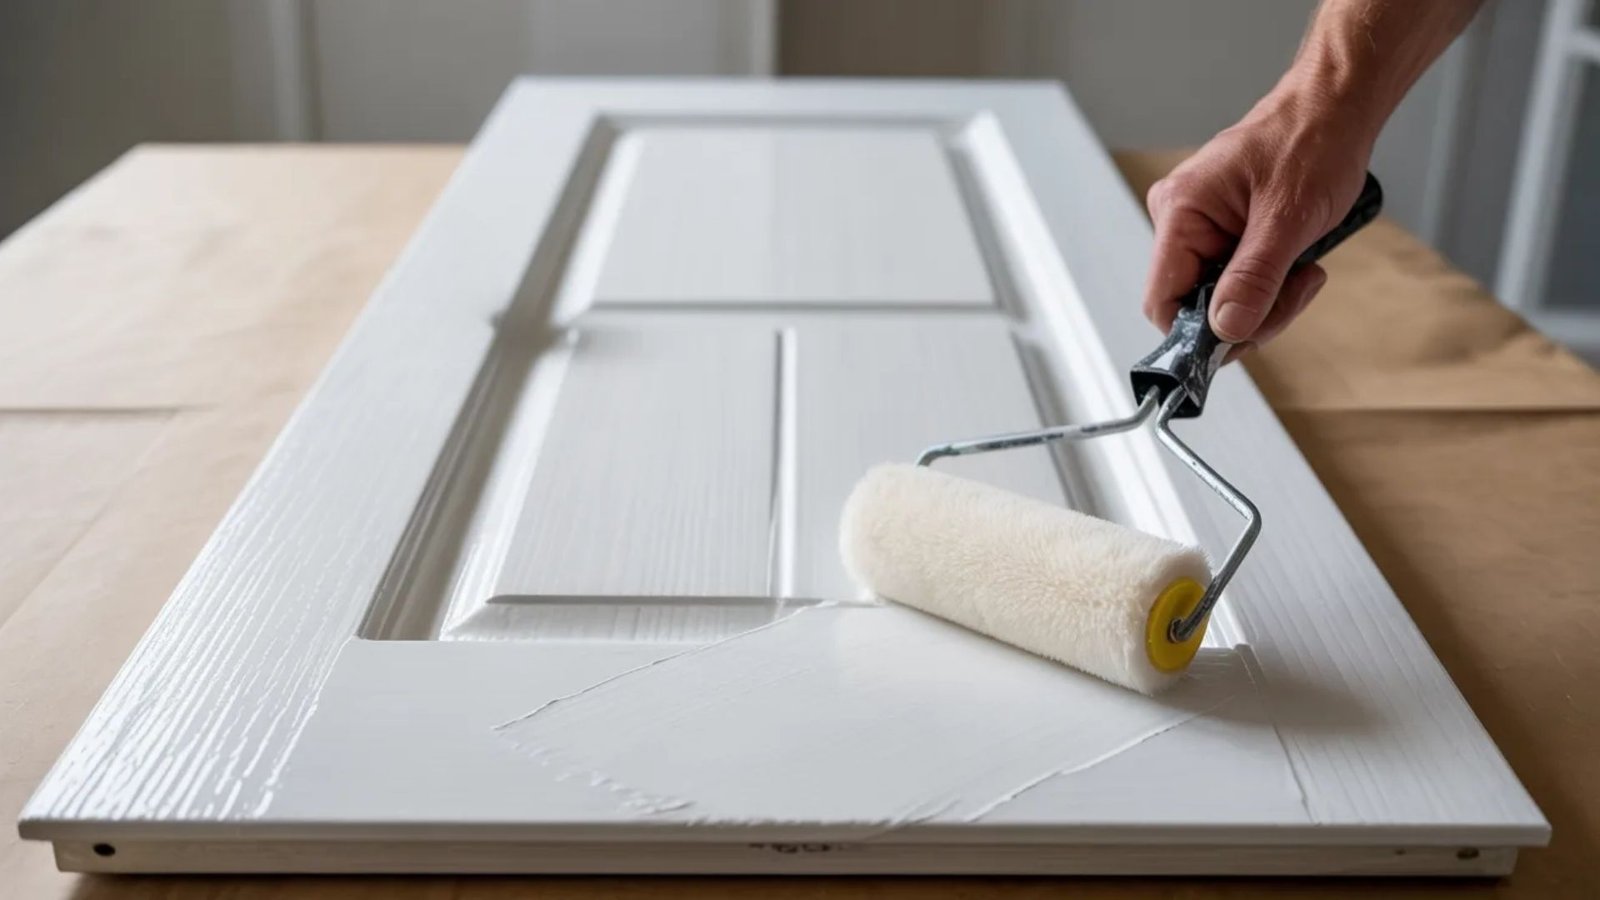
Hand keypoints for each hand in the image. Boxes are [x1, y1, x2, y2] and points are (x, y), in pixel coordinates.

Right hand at [1142, 87, 1373, 350]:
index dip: (1199, 333)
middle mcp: (1179, 220)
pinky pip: (1234, 278)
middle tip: (1295, 293)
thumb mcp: (1288, 218)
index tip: (1244, 339)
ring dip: (1266, 299)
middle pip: (1195, 305)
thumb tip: (1226, 330)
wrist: (1335, 108)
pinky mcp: (1221, 230)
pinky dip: (1268, 282)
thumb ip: (1253, 278)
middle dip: (1249, 313)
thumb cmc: (1311, 142)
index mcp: (1180, 211)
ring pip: (1219, 296)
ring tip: (1302, 270)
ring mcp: (1199, 225)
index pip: (1164, 301)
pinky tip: (1295, 262)